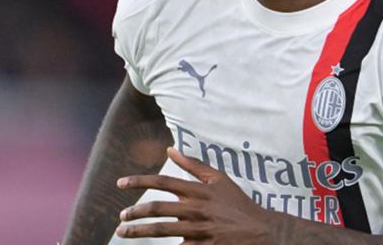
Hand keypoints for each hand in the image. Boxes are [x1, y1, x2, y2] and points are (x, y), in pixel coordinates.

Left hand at [116, 147, 280, 243]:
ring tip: (123, 233)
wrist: (261, 231)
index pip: (164, 181)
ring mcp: (199, 231)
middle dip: (135, 212)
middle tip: (122, 217)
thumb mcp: (220, 180)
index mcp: (199, 190)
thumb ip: (194, 165)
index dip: (140, 181)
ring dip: (139, 231)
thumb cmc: (238, 204)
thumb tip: (171, 149)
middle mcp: (196, 209)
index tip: (121, 183)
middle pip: (158, 208)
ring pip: (162, 230)